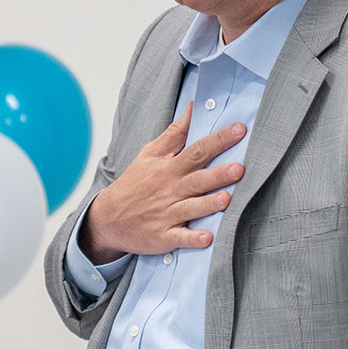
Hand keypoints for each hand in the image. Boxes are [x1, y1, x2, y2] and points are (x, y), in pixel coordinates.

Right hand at [80, 103, 247, 262]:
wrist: (108, 218)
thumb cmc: (134, 184)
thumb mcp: (150, 154)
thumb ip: (175, 133)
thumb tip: (192, 109)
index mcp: (169, 168)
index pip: (197, 150)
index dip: (218, 140)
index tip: (239, 130)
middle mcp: (171, 190)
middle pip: (198, 179)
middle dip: (218, 174)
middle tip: (239, 168)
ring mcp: (167, 214)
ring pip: (191, 208)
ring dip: (208, 204)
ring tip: (226, 199)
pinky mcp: (164, 236)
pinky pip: (180, 238)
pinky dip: (193, 239)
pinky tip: (207, 239)